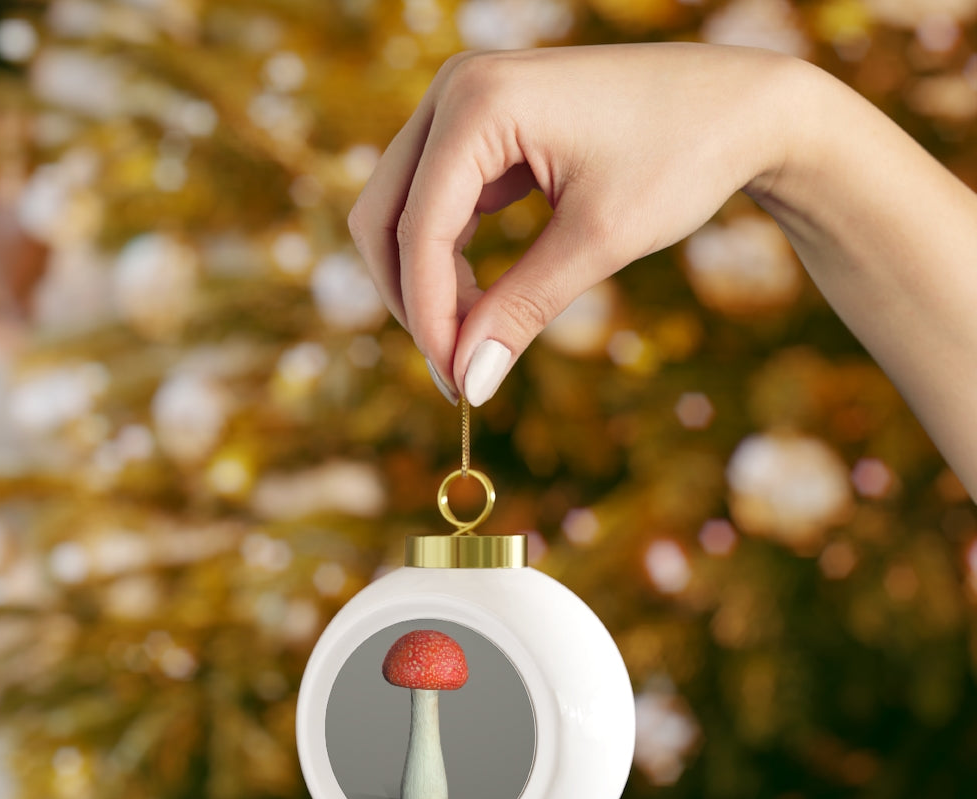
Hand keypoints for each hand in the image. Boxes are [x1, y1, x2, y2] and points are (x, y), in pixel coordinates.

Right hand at [348, 43, 796, 404]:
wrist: (740, 107)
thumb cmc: (681, 156)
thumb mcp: (598, 242)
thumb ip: (522, 310)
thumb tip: (470, 382)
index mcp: (478, 102)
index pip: (418, 230)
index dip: (429, 317)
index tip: (457, 383)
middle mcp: (455, 91)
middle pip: (383, 217)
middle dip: (412, 300)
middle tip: (456, 370)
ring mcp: (465, 106)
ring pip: (402, 213)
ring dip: (427, 284)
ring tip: (476, 342)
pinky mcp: (482, 129)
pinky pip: (437, 204)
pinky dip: (449, 260)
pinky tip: (483, 303)